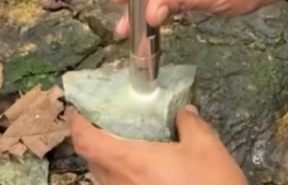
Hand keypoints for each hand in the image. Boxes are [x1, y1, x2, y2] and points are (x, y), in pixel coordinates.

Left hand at [71, 105, 247, 184]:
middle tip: (110, 124)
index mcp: (130, 162)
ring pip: (105, 178)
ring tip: (130, 147)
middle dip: (96, 141)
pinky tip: (146, 172)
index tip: (82, 110)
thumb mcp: (207, 147)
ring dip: (110, 161)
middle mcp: (120, 184)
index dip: (78, 124)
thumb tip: (185, 112)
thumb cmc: (209, 184)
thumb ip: (191, 124)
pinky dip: (124, 177)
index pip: (87, 142)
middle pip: (92, 161)